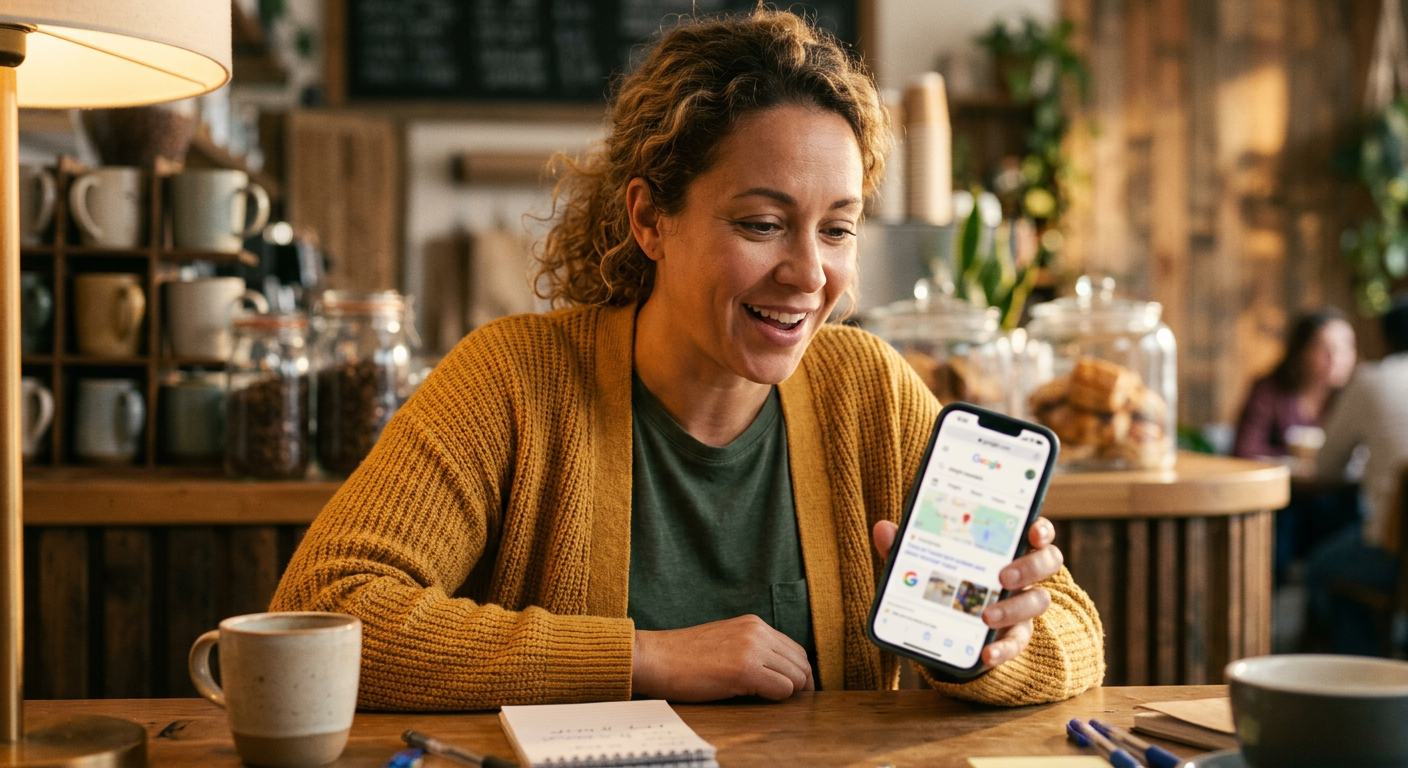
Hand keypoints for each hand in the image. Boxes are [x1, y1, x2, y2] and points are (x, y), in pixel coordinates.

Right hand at [632, 615, 813, 701]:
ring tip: (765, 698)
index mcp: (753, 623)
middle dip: (799, 685)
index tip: (790, 689)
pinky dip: (776, 698)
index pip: (795, 649)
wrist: (654, 657)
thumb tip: (777, 672)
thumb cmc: (683, 657)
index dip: (797, 673)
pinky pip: (782, 689)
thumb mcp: (725, 641)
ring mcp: (752, 648)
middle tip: (784, 700)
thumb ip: (751, 648)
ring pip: (796, 677)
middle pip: (801, 663)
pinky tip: (754, 697)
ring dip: (786, 692)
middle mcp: (757, 631)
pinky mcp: (745, 669)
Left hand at [872, 517, 1061, 667]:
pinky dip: (1003, 649)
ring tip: (986, 615)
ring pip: (1039, 601)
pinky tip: (986, 654)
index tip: (1032, 531)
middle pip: (1047, 562)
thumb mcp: (923, 563)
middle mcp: (1021, 573)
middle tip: (1004, 576)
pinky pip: (1017, 642)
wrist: (945, 628)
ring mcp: (1021, 604)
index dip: (1040, 529)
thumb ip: (907, 547)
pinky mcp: (1013, 635)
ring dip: (1015, 608)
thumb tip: (883, 529)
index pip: (1035, 531)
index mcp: (1004, 547)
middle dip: (1030, 566)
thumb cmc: (942, 582)